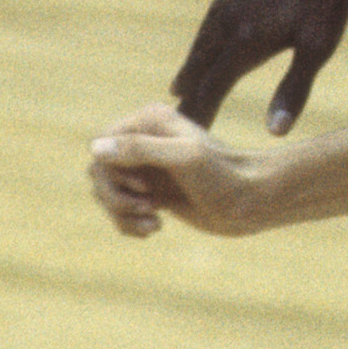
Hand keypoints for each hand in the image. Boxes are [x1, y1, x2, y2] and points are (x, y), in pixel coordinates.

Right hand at [88, 98, 260, 237]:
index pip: (101, 147)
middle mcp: (144, 140)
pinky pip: (120, 210)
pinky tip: (155, 228)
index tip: (145, 187)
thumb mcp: (184, 158)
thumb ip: (140, 150)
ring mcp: (146, 168)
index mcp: (149, 121)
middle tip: (148, 208)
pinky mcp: (151, 192)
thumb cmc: (224, 176)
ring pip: (106, 194)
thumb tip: (95, 148)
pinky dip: (129, 224)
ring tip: (153, 224)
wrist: (252, 201)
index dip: (113, 173)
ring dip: (122, 214)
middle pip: (99, 172)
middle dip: (116, 198)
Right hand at [170, 0, 347, 133]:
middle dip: (188, 100)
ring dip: (190, 71)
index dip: (198, 116)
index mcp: (245, 44)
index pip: (212, 89)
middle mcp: (228, 26)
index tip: (184, 142)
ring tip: (178, 89)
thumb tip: (274, 132)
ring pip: (201, 46)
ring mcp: (230, 6)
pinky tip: (204, 44)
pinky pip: (209, 27)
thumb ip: (293, 90)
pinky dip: (200, 45)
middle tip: (171, 126)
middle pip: (199, 71)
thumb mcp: (317, 47)